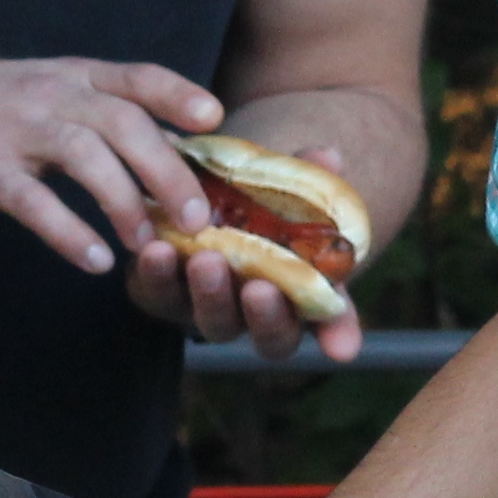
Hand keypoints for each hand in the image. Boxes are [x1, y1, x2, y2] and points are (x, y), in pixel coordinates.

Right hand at [0, 54, 220, 277]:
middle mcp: (51, 95)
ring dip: (123, 202)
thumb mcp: (53, 91)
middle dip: (166, 169)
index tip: (213, 119)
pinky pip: (33, 201)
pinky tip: (94, 259)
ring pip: (83, 156)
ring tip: (145, 242)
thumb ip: (109, 116)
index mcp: (75, 76)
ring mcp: (15, 129)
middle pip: (122, 122)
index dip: (177, 94)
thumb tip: (180, 150)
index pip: (137, 77)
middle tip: (196, 217)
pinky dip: (68, 231)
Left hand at [127, 140, 365, 364]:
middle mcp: (251, 315)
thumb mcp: (287, 188)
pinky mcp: (158, 293)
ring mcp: (204, 309)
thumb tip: (328, 157)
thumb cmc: (259, 202)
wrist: (197, 193)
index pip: (328, 327)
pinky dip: (157, 273)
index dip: (335, 334)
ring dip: (209, 293)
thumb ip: (309, 179)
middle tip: (260, 287)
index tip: (340, 340)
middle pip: (264, 334)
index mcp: (296, 296)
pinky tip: (158, 248)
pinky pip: (157, 293)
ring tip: (206, 259)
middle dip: (263, 314)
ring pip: (209, 319)